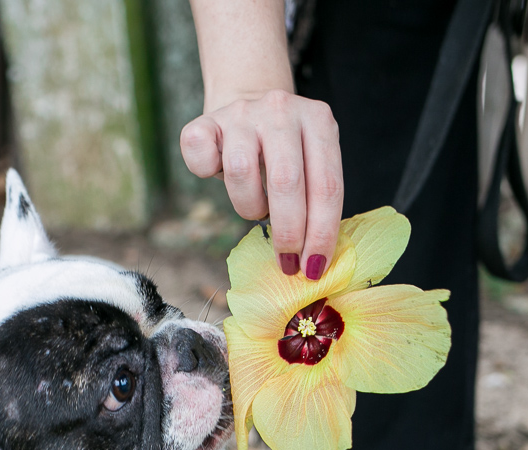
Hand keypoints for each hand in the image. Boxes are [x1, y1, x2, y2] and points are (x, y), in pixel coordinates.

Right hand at [180, 90, 342, 278]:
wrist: (246, 104)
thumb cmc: (282, 150)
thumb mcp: (309, 162)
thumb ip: (315, 197)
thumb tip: (314, 259)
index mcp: (318, 120)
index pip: (327, 185)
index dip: (321, 233)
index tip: (314, 267)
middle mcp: (281, 110)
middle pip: (286, 182)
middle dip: (289, 233)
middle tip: (287, 261)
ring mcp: (242, 112)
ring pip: (240, 172)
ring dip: (249, 206)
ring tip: (256, 207)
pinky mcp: (206, 121)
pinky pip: (200, 157)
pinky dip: (207, 174)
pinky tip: (217, 173)